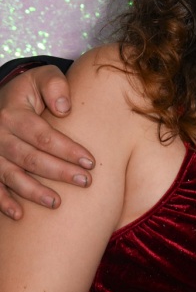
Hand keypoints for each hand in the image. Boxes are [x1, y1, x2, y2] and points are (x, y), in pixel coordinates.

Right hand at [0, 66, 93, 218]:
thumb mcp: (41, 77)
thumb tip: (64, 108)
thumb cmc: (30, 91)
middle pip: (30, 158)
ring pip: (12, 176)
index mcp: (13, 114)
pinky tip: (19, 215)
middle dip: (59, 172)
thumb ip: (55, 85)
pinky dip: (4, 202)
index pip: (43, 136)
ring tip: (57, 203)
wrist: (4, 100)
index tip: (90, 162)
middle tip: (85, 182)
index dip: (67, 150)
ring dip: (34, 192)